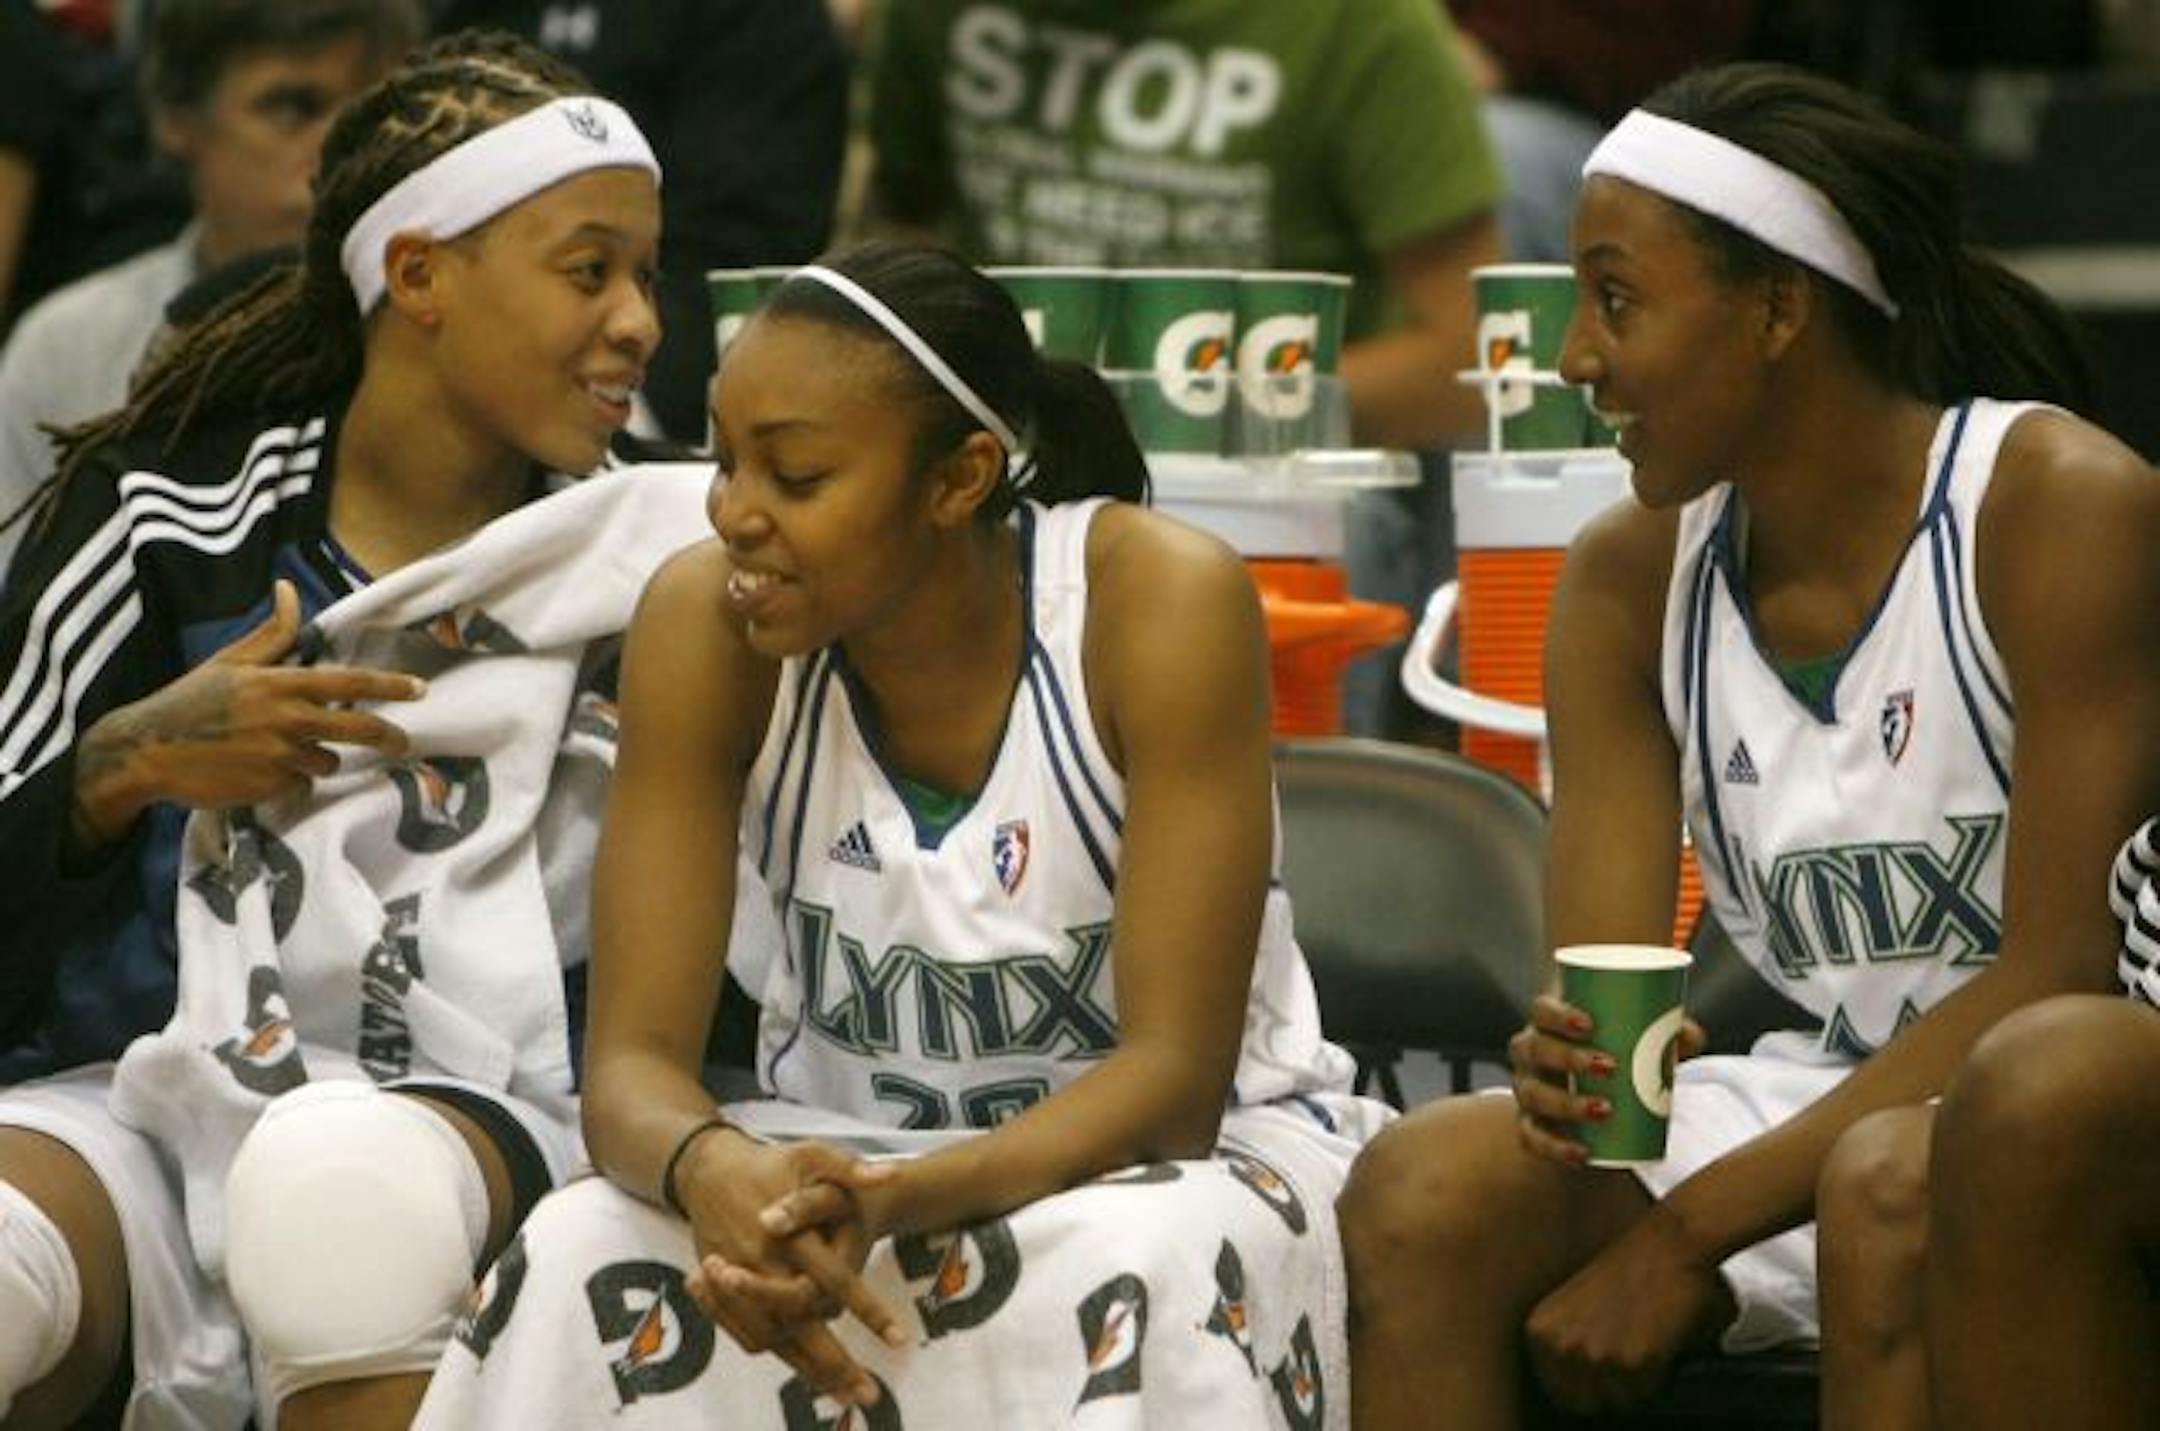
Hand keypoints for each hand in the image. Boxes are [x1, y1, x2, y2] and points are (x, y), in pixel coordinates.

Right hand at [72, 581, 423, 843]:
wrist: (147, 751)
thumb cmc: (189, 702)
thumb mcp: (229, 662)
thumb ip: (271, 634)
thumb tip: (289, 590)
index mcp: (279, 683)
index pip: (349, 682)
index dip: (390, 686)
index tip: (421, 689)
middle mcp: (287, 720)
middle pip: (359, 729)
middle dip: (389, 737)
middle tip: (404, 743)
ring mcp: (281, 756)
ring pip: (328, 761)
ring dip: (317, 758)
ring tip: (278, 750)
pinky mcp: (271, 787)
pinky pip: (301, 784)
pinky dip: (290, 779)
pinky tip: (260, 770)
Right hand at [673, 1132, 903, 1407]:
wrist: (708, 1172)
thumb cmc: (770, 1165)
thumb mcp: (813, 1154)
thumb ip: (852, 1168)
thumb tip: (894, 1175)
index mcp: (789, 1238)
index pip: (833, 1282)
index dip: (867, 1311)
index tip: (898, 1339)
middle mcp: (762, 1267)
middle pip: (801, 1329)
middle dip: (835, 1366)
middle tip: (867, 1396)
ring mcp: (740, 1286)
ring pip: (776, 1342)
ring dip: (810, 1372)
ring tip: (845, 1396)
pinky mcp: (725, 1297)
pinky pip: (752, 1338)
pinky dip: (780, 1355)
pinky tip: (808, 1371)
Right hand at [1509, 994, 1705, 1165]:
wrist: (1592, 1106)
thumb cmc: (1615, 1059)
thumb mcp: (1637, 1043)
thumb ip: (1666, 1034)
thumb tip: (1688, 1035)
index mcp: (1549, 1025)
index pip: (1542, 1011)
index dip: (1558, 1015)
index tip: (1590, 1024)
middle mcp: (1530, 1055)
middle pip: (1533, 1048)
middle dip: (1567, 1056)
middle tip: (1610, 1066)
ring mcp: (1527, 1091)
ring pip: (1532, 1094)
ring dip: (1566, 1103)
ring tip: (1605, 1110)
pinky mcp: (1530, 1127)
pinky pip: (1532, 1139)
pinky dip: (1555, 1148)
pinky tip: (1582, 1153)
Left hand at [1525, 1206, 1731, 1411]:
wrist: (1668, 1243)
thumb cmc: (1629, 1267)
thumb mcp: (1573, 1305)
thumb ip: (1566, 1344)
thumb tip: (1577, 1381)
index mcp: (1540, 1332)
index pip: (1557, 1393)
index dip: (1586, 1386)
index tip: (1601, 1370)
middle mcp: (1561, 1346)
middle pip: (1586, 1403)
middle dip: (1610, 1387)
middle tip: (1628, 1354)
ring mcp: (1595, 1355)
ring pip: (1619, 1402)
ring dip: (1637, 1382)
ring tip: (1644, 1341)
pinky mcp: (1633, 1361)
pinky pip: (1647, 1393)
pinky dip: (1659, 1374)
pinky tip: (1659, 1340)